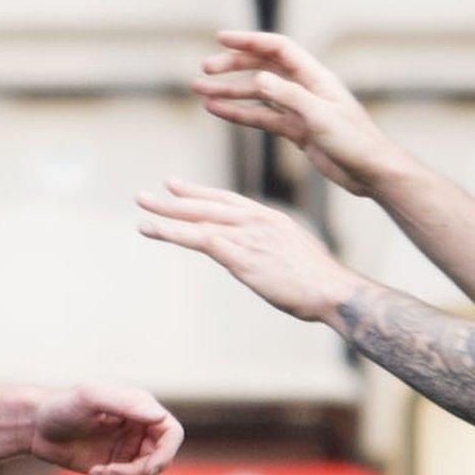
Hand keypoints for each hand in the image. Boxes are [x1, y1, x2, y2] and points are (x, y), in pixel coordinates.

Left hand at [28, 384, 182, 474]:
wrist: (35, 428)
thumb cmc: (61, 406)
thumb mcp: (91, 397)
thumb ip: (126, 404)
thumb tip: (160, 416)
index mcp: (141, 409)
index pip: (172, 434)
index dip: (166, 454)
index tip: (148, 467)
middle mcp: (140, 430)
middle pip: (160, 462)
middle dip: (137, 473)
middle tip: (108, 472)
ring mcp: (129, 451)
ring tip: (96, 473)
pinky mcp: (117, 468)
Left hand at [137, 180, 364, 323]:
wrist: (332, 289)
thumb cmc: (319, 282)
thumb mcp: (295, 256)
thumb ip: (273, 251)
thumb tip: (263, 259)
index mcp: (270, 219)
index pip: (227, 200)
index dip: (199, 193)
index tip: (175, 185)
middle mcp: (256, 220)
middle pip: (207, 205)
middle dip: (174, 199)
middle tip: (146, 194)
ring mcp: (247, 236)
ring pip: (197, 220)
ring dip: (166, 214)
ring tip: (141, 209)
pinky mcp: (240, 254)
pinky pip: (198, 238)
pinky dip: (172, 232)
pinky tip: (153, 229)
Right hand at [192, 31, 419, 198]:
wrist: (371, 172)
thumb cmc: (355, 142)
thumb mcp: (321, 116)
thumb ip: (289, 96)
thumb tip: (258, 79)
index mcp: (316, 77)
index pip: (278, 49)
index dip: (249, 41)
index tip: (220, 38)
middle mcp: (306, 88)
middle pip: (263, 68)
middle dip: (233, 66)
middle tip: (204, 70)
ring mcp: (299, 109)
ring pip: (258, 94)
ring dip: (230, 92)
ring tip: (201, 92)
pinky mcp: (296, 131)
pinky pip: (263, 118)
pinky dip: (240, 114)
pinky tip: (219, 112)